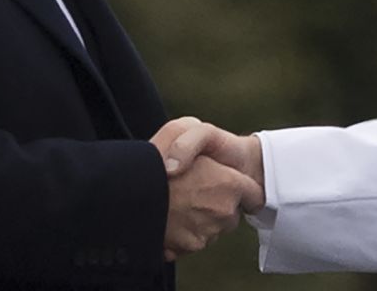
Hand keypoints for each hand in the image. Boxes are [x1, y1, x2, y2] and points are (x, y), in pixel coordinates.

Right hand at [152, 118, 263, 260]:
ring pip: (212, 230)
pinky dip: (182, 233)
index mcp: (229, 184)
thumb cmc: (156, 154)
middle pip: (231, 215)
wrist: (124, 192)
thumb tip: (212, 167)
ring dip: (200, 219)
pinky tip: (169, 217)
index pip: (252, 194)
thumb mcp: (182, 128)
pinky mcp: (186, 249)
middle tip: (193, 190)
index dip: (239, 187)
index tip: (227, 185)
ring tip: (177, 202)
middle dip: (218, 204)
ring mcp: (205, 233)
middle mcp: (222, 212)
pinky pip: (192, 242)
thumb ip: (206, 143)